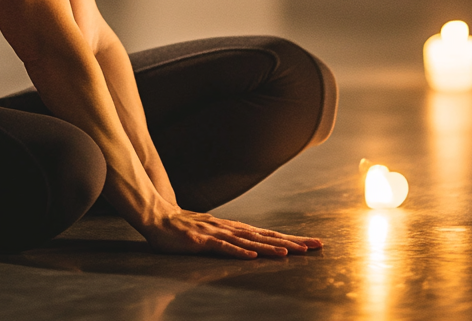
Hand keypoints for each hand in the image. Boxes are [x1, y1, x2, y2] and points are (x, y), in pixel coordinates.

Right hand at [141, 205, 322, 257]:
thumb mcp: (209, 235)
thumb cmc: (181, 228)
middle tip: (316, 245)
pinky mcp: (200, 241)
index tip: (310, 244)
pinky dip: (238, 251)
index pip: (266, 234)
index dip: (289, 239)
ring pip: (248, 241)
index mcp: (231, 228)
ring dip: (270, 247)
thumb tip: (247, 248)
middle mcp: (228, 228)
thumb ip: (227, 240)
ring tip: (292, 252)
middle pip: (265, 235)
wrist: (155, 216)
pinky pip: (222, 247)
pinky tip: (252, 255)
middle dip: (291, 241)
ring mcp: (214, 233)